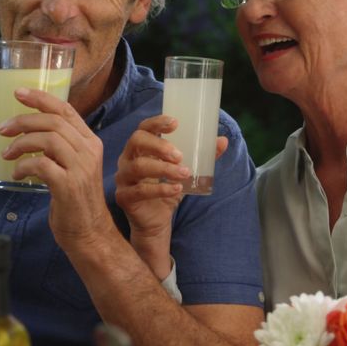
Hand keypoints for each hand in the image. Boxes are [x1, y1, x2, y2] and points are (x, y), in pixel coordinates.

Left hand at [0, 88, 113, 251]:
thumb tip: (29, 131)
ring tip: (8, 154)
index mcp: (90, 142)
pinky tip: (17, 173)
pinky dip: (23, 166)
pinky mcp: (68, 186)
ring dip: (21, 143)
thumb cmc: (75, 200)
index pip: (66, 110)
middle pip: (54, 122)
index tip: (18, 93)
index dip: (41, 98)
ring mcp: (81, 168)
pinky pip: (41, 165)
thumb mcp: (73, 166)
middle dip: (23, 120)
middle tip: (3, 129)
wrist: (89, 233)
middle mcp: (89, 151)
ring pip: (47, 139)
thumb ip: (60, 147)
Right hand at [115, 116, 226, 278]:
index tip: (175, 123)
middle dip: (159, 145)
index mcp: (140, 148)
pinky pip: (140, 190)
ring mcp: (123, 178)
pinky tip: (176, 189)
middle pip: (136, 141)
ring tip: (184, 173)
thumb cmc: (168, 191)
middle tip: (179, 155)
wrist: (156, 223)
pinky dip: (161, 189)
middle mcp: (127, 159)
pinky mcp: (124, 196)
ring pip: (138, 166)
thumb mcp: (186, 172)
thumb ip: (203, 157)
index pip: (144, 128)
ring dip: (164, 168)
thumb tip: (223, 141)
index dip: (157, 123)